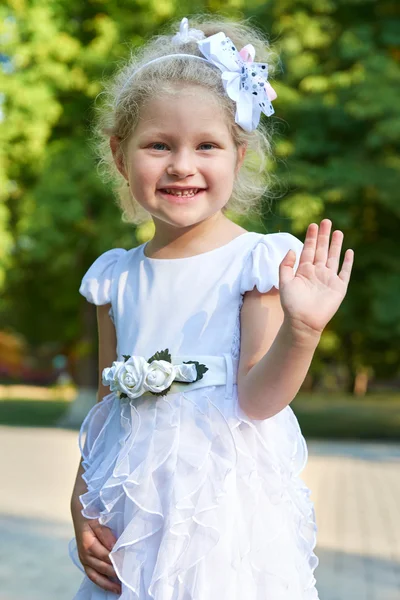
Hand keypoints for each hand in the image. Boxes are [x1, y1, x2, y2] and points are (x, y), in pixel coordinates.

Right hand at [74, 515, 120, 594]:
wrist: (79, 514)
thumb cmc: (91, 516)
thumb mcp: (99, 522)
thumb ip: (107, 535)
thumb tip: (115, 548)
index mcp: (88, 544)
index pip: (105, 556)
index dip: (117, 561)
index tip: (128, 566)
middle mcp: (84, 555)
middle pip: (102, 567)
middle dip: (115, 574)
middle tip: (128, 579)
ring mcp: (83, 560)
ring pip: (96, 576)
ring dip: (108, 584)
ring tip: (119, 590)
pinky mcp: (85, 562)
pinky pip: (92, 576)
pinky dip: (101, 583)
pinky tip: (110, 586)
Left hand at [279, 219, 353, 338]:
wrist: (302, 322)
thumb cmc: (291, 304)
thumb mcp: (284, 282)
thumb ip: (285, 265)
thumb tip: (292, 249)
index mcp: (304, 270)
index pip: (309, 250)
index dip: (311, 237)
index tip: (313, 225)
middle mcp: (317, 272)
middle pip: (322, 250)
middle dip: (324, 236)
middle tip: (326, 221)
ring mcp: (328, 279)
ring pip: (333, 257)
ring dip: (336, 245)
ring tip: (338, 231)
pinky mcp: (338, 287)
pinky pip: (345, 272)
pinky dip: (347, 262)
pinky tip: (349, 251)